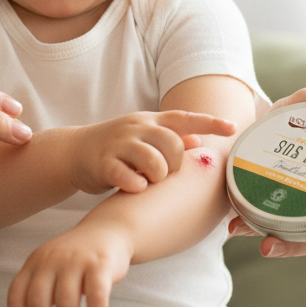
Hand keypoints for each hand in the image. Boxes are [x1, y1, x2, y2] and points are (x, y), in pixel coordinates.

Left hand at [7, 221, 132, 306]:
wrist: (107, 230)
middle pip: (38, 303)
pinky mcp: (99, 263)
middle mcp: (51, 259)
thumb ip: (38, 293)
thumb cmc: (76, 260)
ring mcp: (75, 259)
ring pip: (66, 303)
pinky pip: (95, 295)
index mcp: (34, 262)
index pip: (16, 297)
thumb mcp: (50, 268)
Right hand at [68, 111, 236, 194]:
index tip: (233, 128)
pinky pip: (128, 177)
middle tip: (167, 174)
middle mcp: (136, 128)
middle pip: (172, 143)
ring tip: (150, 181)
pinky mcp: (103, 163)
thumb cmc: (115, 148)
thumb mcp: (143, 137)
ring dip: (158, 176)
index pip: (184, 117)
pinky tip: (136, 188)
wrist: (73, 152)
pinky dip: (137, 186)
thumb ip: (168, 139)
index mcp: (149, 121)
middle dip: (176, 164)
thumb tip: (198, 142)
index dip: (210, 122)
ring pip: (153, 160)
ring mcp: (118, 144)